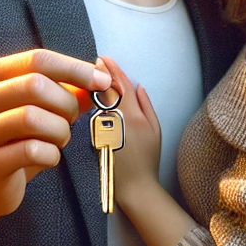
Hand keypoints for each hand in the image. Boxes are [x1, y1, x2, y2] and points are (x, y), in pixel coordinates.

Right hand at [0, 49, 110, 218]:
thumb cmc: (20, 137)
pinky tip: (48, 158)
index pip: (37, 59)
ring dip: (60, 130)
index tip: (103, 81)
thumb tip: (104, 77)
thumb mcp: (44, 107)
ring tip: (60, 139)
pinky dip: (52, 155)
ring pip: (31, 118)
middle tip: (73, 118)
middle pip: (34, 85)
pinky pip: (30, 151)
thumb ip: (70, 90)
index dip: (75, 68)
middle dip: (66, 103)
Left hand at [97, 56, 161, 208]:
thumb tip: (138, 86)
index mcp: (133, 115)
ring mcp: (103, 128)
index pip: (121, 85)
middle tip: (96, 60)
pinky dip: (93, 104)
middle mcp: (116, 119)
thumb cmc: (148, 159)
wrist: (134, 186)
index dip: (113, 70)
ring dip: (94, 87)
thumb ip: (146, 106)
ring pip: (97, 102)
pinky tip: (90, 97)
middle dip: (100, 73)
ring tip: (91, 74)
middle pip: (106, 89)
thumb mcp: (156, 130)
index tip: (105, 59)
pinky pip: (94, 115)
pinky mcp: (95, 137)